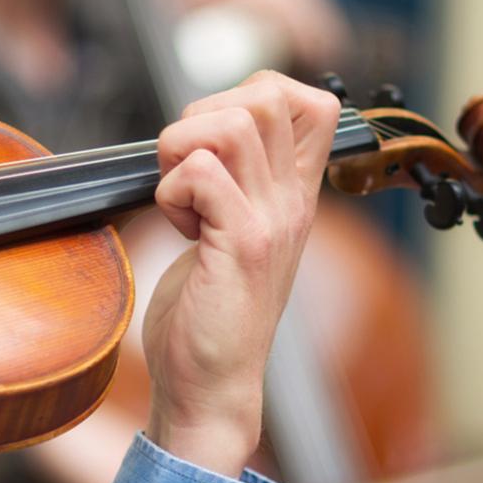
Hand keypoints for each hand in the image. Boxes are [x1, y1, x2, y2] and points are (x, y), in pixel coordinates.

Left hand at [144, 71, 340, 476]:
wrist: (211, 389)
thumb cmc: (209, 319)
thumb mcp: (232, 239)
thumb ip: (231, 188)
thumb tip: (195, 138)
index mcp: (293, 196)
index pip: (313, 102)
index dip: (255, 93)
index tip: (215, 142)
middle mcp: (292, 203)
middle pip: (266, 96)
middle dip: (203, 114)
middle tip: (184, 169)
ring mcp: (271, 222)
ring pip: (231, 124)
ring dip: (181, 149)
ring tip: (178, 198)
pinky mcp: (241, 245)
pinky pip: (199, 173)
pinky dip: (170, 191)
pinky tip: (178, 229)